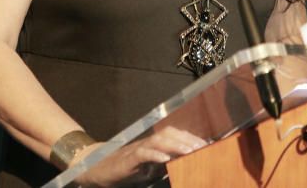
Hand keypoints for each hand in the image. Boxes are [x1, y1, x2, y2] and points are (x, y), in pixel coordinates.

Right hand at [72, 126, 206, 187]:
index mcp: (154, 146)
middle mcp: (147, 143)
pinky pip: (143, 153)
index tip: (208, 144)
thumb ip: (166, 166)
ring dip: (176, 145)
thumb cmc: (126, 171)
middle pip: (169, 134)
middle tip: (204, 147)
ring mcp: (137, 149)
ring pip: (159, 141)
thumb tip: (186, 166)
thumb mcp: (150, 170)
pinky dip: (155, 155)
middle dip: (187, 139)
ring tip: (190, 151)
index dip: (191, 138)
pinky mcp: (128, 159)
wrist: (97, 171)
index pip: (175, 136)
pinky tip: (166, 160)